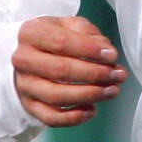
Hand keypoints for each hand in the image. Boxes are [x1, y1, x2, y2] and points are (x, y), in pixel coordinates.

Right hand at [12, 16, 127, 126]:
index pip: (62, 42)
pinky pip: (50, 117)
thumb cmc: (54, 38)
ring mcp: (24, 85)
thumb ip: (87, 32)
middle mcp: (23, 59)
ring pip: (57, 96)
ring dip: (89, 95)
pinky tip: (91, 109)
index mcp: (31, 33)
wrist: (30, 54)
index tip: (112, 55)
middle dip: (95, 74)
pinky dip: (73, 118)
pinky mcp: (29, 105)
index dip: (90, 50)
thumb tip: (104, 49)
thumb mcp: (69, 24)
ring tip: (111, 90)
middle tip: (117, 74)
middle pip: (61, 70)